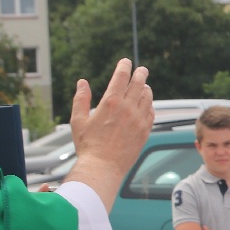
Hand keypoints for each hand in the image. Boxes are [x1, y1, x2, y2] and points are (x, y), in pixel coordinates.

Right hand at [64, 59, 153, 209]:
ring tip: (144, 86)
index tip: (126, 61)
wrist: (103, 167)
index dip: (125, 66)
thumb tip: (82, 82)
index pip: (121, 77)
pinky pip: (151, 113)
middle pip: (139, 83)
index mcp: (110, 102)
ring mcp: (139, 120)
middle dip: (140, 73)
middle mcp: (127, 108)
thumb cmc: (88, 145)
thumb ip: (81, 99)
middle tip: (141, 70)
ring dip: (145, 89)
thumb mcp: (78, 120)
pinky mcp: (145, 131)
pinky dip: (149, 105)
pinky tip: (146, 105)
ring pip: (147, 97)